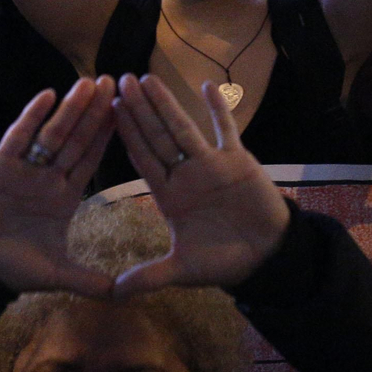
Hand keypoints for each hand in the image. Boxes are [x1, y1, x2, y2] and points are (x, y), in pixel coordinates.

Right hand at [0, 81, 115, 296]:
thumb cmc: (11, 266)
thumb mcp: (57, 274)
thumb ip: (90, 281)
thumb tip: (125, 295)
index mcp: (64, 196)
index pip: (91, 160)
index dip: (108, 136)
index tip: (128, 112)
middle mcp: (47, 176)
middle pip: (76, 139)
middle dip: (94, 112)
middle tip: (112, 82)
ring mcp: (24, 167)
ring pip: (52, 132)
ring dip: (70, 108)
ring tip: (88, 83)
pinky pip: (18, 136)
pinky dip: (32, 116)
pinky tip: (48, 96)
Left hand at [111, 74, 290, 293]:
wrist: (264, 256)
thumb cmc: (223, 261)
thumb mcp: (182, 270)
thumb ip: (149, 277)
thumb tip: (113, 293)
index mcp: (169, 195)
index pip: (142, 159)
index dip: (126, 135)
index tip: (108, 111)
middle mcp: (185, 175)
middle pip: (157, 136)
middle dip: (139, 110)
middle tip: (120, 80)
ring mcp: (210, 164)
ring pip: (183, 128)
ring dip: (167, 104)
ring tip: (148, 78)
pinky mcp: (237, 161)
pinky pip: (226, 131)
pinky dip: (218, 110)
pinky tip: (207, 86)